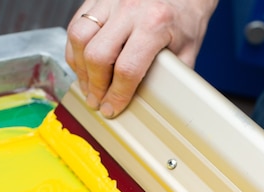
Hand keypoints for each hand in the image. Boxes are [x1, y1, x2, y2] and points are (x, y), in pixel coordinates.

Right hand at [66, 0, 216, 117]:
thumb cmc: (185, 17)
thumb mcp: (187, 50)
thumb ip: (171, 76)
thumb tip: (155, 104)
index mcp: (155, 23)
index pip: (127, 69)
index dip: (116, 95)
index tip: (112, 108)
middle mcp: (130, 9)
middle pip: (98, 55)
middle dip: (95, 86)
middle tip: (97, 101)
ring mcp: (111, 0)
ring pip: (79, 37)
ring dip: (80, 67)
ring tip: (87, 85)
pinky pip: (76, 24)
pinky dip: (75, 48)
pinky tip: (83, 64)